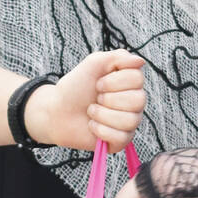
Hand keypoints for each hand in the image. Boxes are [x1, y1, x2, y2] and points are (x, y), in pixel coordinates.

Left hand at [25, 51, 145, 150]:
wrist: (57, 111)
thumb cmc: (75, 87)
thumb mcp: (93, 64)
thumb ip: (118, 57)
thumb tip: (140, 61)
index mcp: (130, 83)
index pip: (138, 79)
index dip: (114, 81)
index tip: (98, 83)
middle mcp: (134, 103)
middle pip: (138, 100)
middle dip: (109, 98)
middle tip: (96, 98)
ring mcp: (129, 122)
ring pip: (129, 120)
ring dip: (102, 115)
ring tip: (91, 111)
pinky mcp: (121, 141)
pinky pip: (121, 137)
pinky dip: (100, 130)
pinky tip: (92, 125)